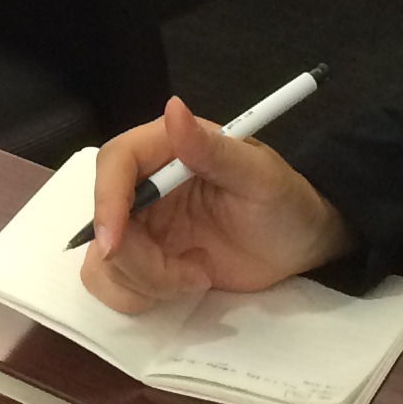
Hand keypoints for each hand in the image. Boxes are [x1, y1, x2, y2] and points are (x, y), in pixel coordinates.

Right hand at [76, 95, 351, 316]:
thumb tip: (172, 108)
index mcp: (166, 148)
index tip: (115, 243)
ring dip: (147, 281)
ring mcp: (142, 225)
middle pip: (103, 220)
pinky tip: (188, 285)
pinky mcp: (146, 261)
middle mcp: (145, 184)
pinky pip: (115, 283)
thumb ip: (212, 149)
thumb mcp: (258, 176)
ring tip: (196, 278)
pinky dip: (144, 295)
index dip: (106, 201)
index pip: (114, 163)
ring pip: (104, 259)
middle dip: (137, 259)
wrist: (299, 245)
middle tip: (191, 276)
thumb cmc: (285, 203)